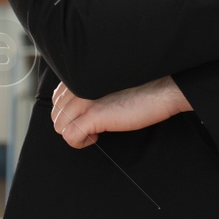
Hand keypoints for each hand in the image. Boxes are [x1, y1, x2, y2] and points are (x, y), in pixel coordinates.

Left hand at [51, 75, 192, 148]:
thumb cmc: (140, 87)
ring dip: (76, 133)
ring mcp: (83, 100)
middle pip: (56, 114)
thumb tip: (75, 107)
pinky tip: (98, 136)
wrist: (163, 89)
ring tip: (96, 130)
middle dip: (72, 124)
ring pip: (60, 126)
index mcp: (80, 76)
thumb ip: (88, 89)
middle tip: (92, 125)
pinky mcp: (93, 115)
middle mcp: (77, 86)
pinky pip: (70, 137)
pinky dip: (81, 142)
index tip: (88, 115)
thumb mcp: (107, 84)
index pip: (56, 99)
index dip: (71, 112)